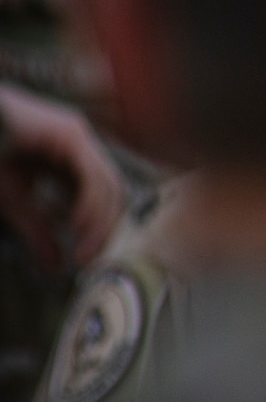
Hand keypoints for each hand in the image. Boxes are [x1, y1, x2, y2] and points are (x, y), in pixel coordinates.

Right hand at [0, 83, 125, 273]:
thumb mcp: (16, 199)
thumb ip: (38, 230)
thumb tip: (55, 268)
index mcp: (74, 159)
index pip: (105, 197)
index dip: (101, 228)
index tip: (86, 257)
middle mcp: (84, 146)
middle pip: (114, 191)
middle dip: (105, 228)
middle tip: (87, 258)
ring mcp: (80, 136)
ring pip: (108, 183)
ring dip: (99, 221)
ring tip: (81, 248)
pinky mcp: (69, 133)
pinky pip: (91, 172)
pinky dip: (90, 202)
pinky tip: (76, 224)